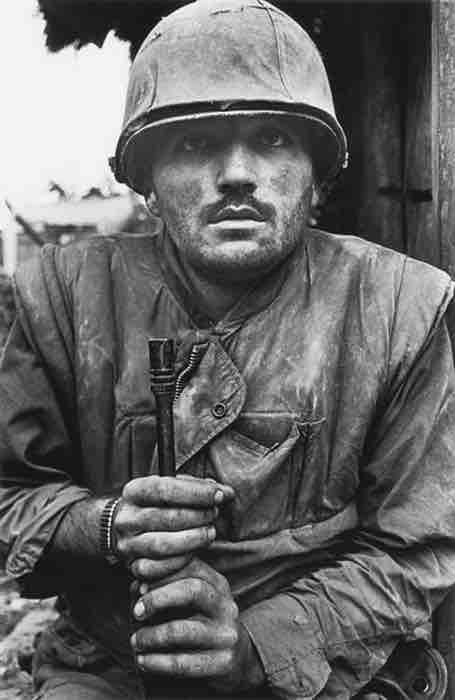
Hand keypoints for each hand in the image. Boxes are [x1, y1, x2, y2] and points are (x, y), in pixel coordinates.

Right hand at [113, 475, 233, 578]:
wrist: (126, 529)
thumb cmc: (157, 505)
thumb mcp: (172, 489)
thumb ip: (198, 488)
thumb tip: (226, 493)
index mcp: (134, 492)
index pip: (165, 489)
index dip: (196, 492)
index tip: (219, 494)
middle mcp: (127, 518)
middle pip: (167, 518)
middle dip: (199, 515)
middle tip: (215, 513)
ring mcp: (128, 544)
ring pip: (163, 545)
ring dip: (193, 539)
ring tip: (210, 532)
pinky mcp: (134, 566)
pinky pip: (159, 568)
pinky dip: (181, 561)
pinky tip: (196, 552)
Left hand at [130, 558, 263, 689]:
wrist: (234, 661)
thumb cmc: (199, 623)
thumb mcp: (187, 601)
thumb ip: (163, 587)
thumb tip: (137, 584)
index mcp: (217, 584)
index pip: (190, 565)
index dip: (161, 570)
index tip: (137, 581)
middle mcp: (226, 606)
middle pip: (192, 590)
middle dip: (158, 598)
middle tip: (136, 612)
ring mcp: (226, 635)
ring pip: (182, 630)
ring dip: (151, 636)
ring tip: (135, 641)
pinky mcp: (223, 663)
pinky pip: (183, 663)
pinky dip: (157, 662)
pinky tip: (142, 661)